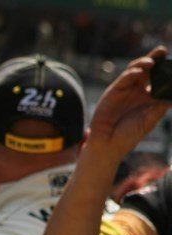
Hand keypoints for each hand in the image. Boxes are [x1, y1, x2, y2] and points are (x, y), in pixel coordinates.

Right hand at [87, 46, 171, 161]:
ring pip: (135, 71)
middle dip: (155, 59)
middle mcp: (137, 92)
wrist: (108, 146)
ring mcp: (124, 91)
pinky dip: (130, 74)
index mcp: (148, 98)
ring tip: (151, 61)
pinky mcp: (112, 93)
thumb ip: (161, 106)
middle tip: (162, 50)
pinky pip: (122, 80)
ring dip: (142, 63)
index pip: (159, 79)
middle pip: (147, 71)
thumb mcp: (150, 120)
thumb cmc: (129, 136)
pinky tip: (138, 71)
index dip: (165, 70)